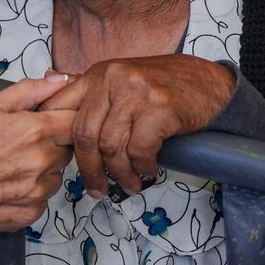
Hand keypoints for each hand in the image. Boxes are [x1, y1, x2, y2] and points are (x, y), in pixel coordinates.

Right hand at [0, 75, 75, 235]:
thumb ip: (29, 91)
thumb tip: (59, 80)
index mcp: (33, 131)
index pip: (76, 120)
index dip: (64, 118)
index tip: (50, 120)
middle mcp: (41, 163)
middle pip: (68, 148)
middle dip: (52, 142)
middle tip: (20, 142)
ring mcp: (36, 192)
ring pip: (56, 175)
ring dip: (42, 168)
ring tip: (8, 165)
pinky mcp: (29, 215)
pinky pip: (42, 198)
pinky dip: (30, 191)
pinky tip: (5, 184)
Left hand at [42, 54, 234, 196]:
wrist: (211, 84)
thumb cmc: (166, 88)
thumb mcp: (123, 82)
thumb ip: (94, 98)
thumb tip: (53, 114)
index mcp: (98, 74)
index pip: (61, 107)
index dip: (57, 140)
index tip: (62, 163)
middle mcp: (113, 78)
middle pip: (84, 134)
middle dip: (88, 169)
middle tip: (96, 190)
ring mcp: (136, 92)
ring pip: (111, 147)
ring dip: (120, 174)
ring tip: (129, 184)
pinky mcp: (159, 108)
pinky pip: (139, 150)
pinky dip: (143, 167)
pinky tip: (149, 170)